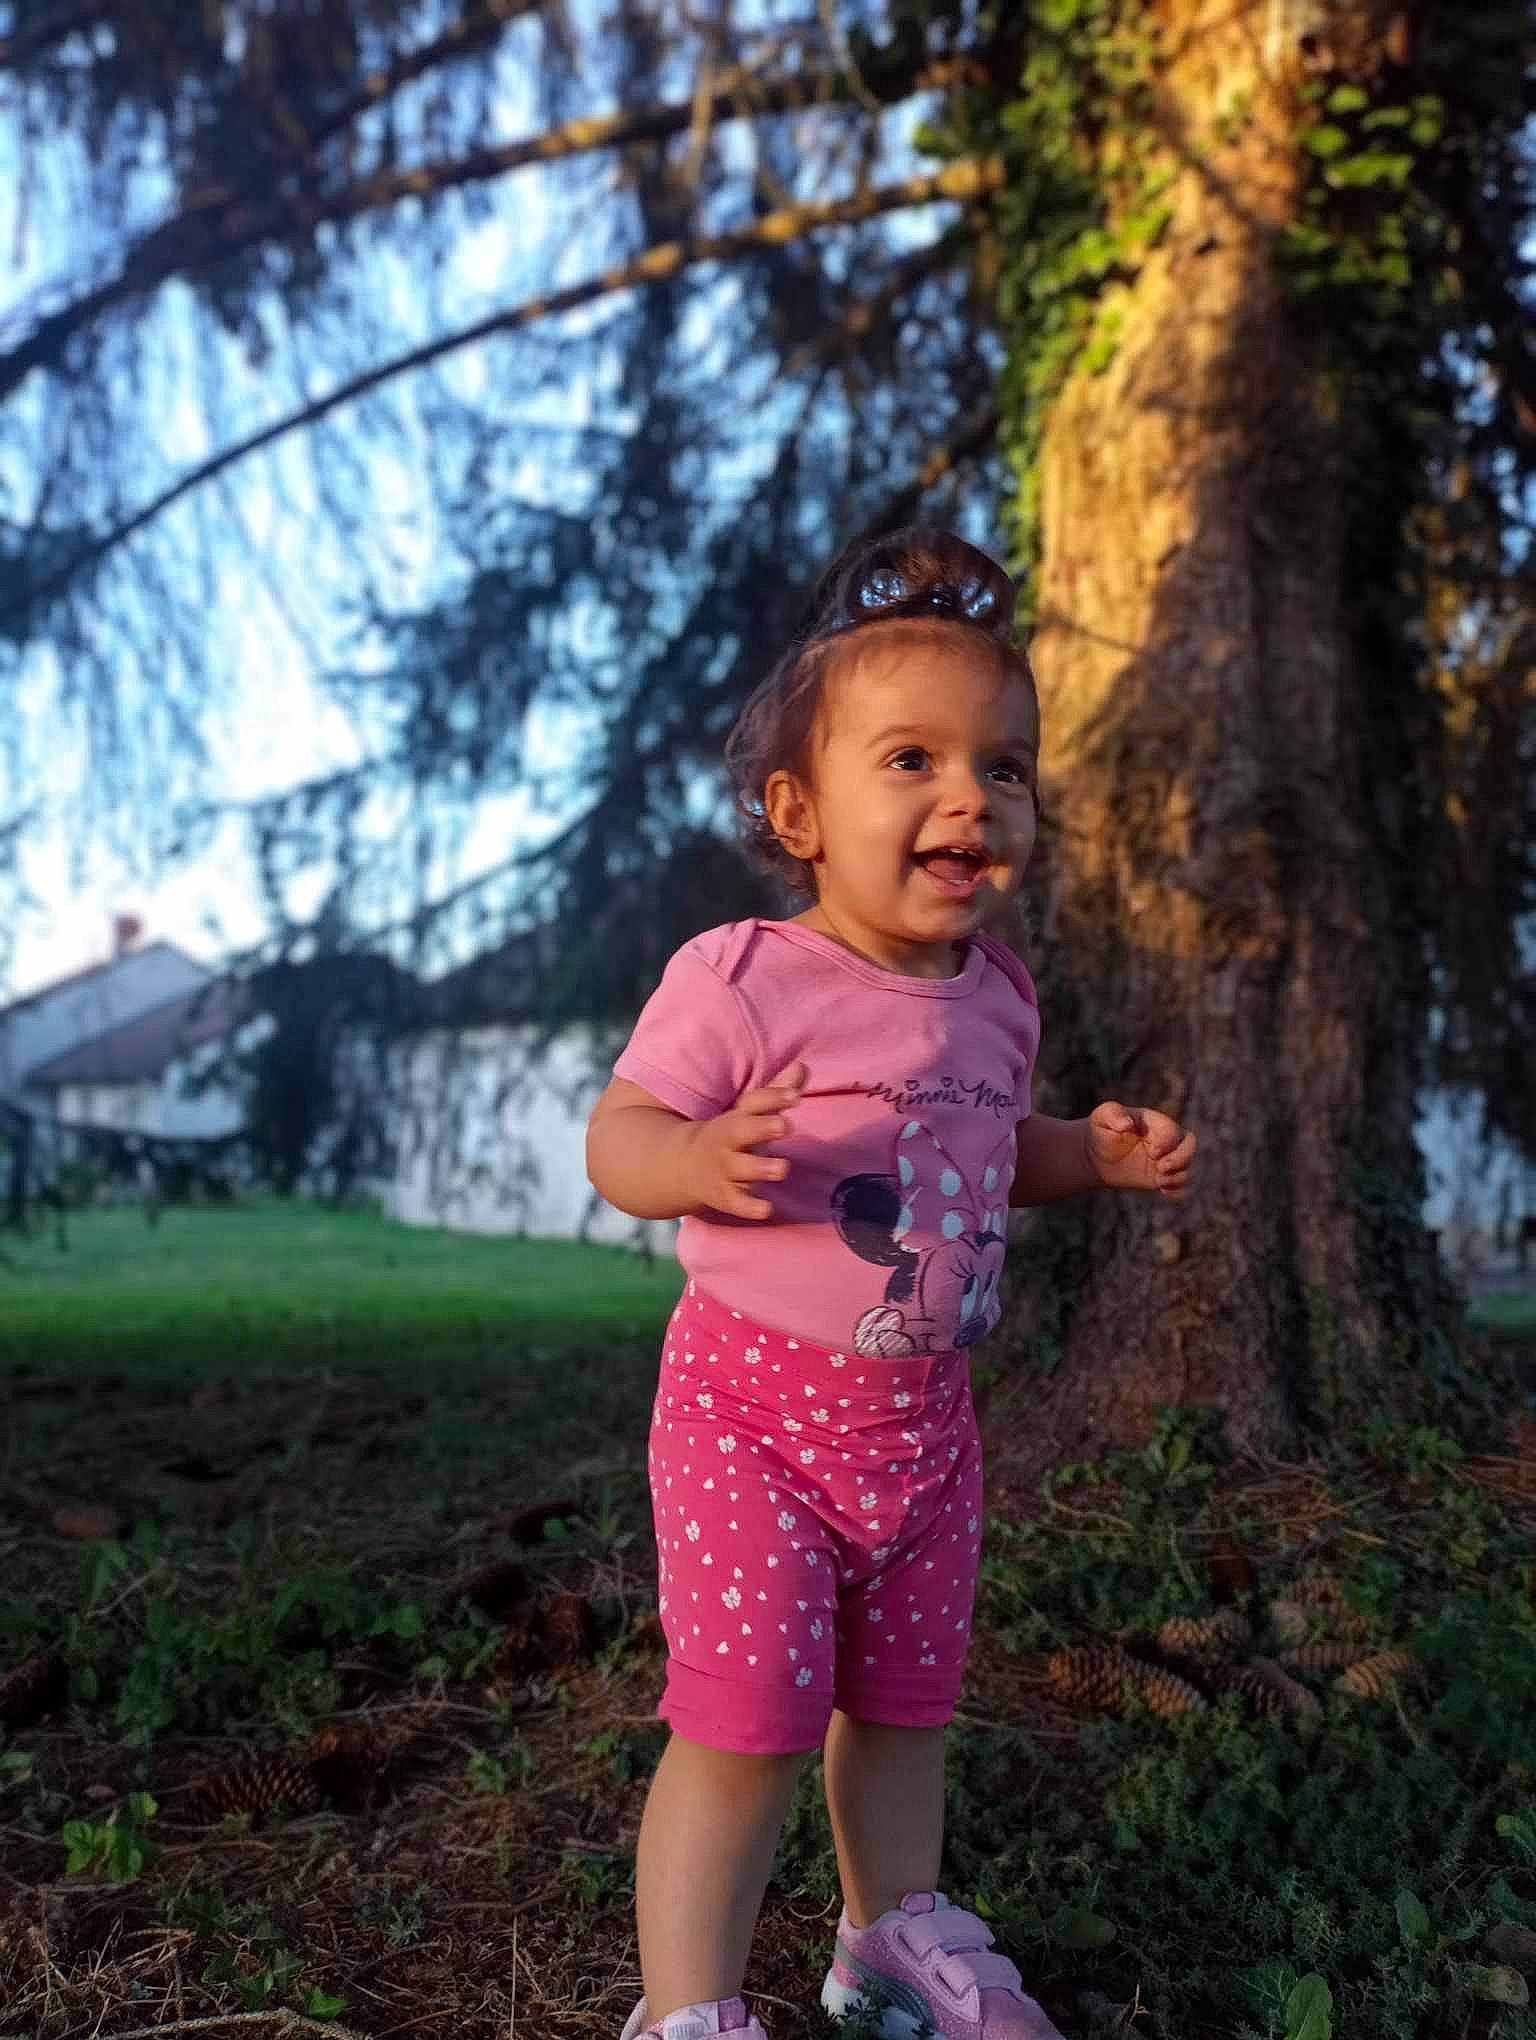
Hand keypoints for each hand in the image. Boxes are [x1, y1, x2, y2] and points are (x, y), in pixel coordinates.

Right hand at [683, 1062, 805, 1219]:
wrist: (684, 1166)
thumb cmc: (733, 1135)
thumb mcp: (751, 1114)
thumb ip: (778, 1092)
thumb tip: (803, 1065)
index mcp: (737, 1117)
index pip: (753, 1103)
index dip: (773, 1098)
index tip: (796, 1096)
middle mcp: (728, 1142)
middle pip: (742, 1131)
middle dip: (762, 1127)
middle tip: (785, 1126)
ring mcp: (725, 1170)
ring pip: (741, 1169)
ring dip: (761, 1168)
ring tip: (783, 1168)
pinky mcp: (726, 1196)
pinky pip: (737, 1203)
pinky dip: (750, 1207)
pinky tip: (767, 1209)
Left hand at [1085, 1100, 1196, 1198]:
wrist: (1094, 1155)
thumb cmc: (1101, 1130)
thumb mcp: (1102, 1117)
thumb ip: (1114, 1114)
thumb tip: (1127, 1124)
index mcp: (1155, 1123)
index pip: (1172, 1130)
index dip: (1168, 1142)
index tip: (1153, 1153)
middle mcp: (1165, 1140)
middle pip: (1190, 1145)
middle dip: (1182, 1158)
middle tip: (1161, 1167)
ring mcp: (1164, 1159)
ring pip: (1187, 1166)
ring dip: (1178, 1176)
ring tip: (1159, 1182)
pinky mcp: (1160, 1177)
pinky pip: (1180, 1185)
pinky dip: (1178, 1190)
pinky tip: (1164, 1192)